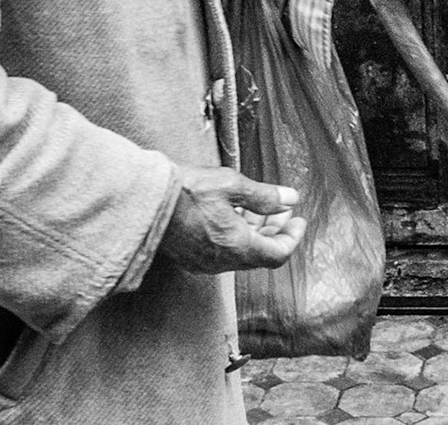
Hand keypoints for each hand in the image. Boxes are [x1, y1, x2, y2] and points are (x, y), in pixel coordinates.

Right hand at [157, 167, 306, 274]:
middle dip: (277, 233)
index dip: (292, 238)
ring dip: (258, 233)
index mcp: (237, 247)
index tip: (299, 221)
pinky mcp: (193, 257)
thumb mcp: (232, 185)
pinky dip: (239, 237)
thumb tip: (291, 199)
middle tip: (284, 211)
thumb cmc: (189, 191)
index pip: (278, 254)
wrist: (148, 202)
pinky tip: (238, 214)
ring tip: (264, 208)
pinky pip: (225, 253)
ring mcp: (206, 262)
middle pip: (261, 255)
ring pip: (243, 254)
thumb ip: (264, 196)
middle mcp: (223, 261)